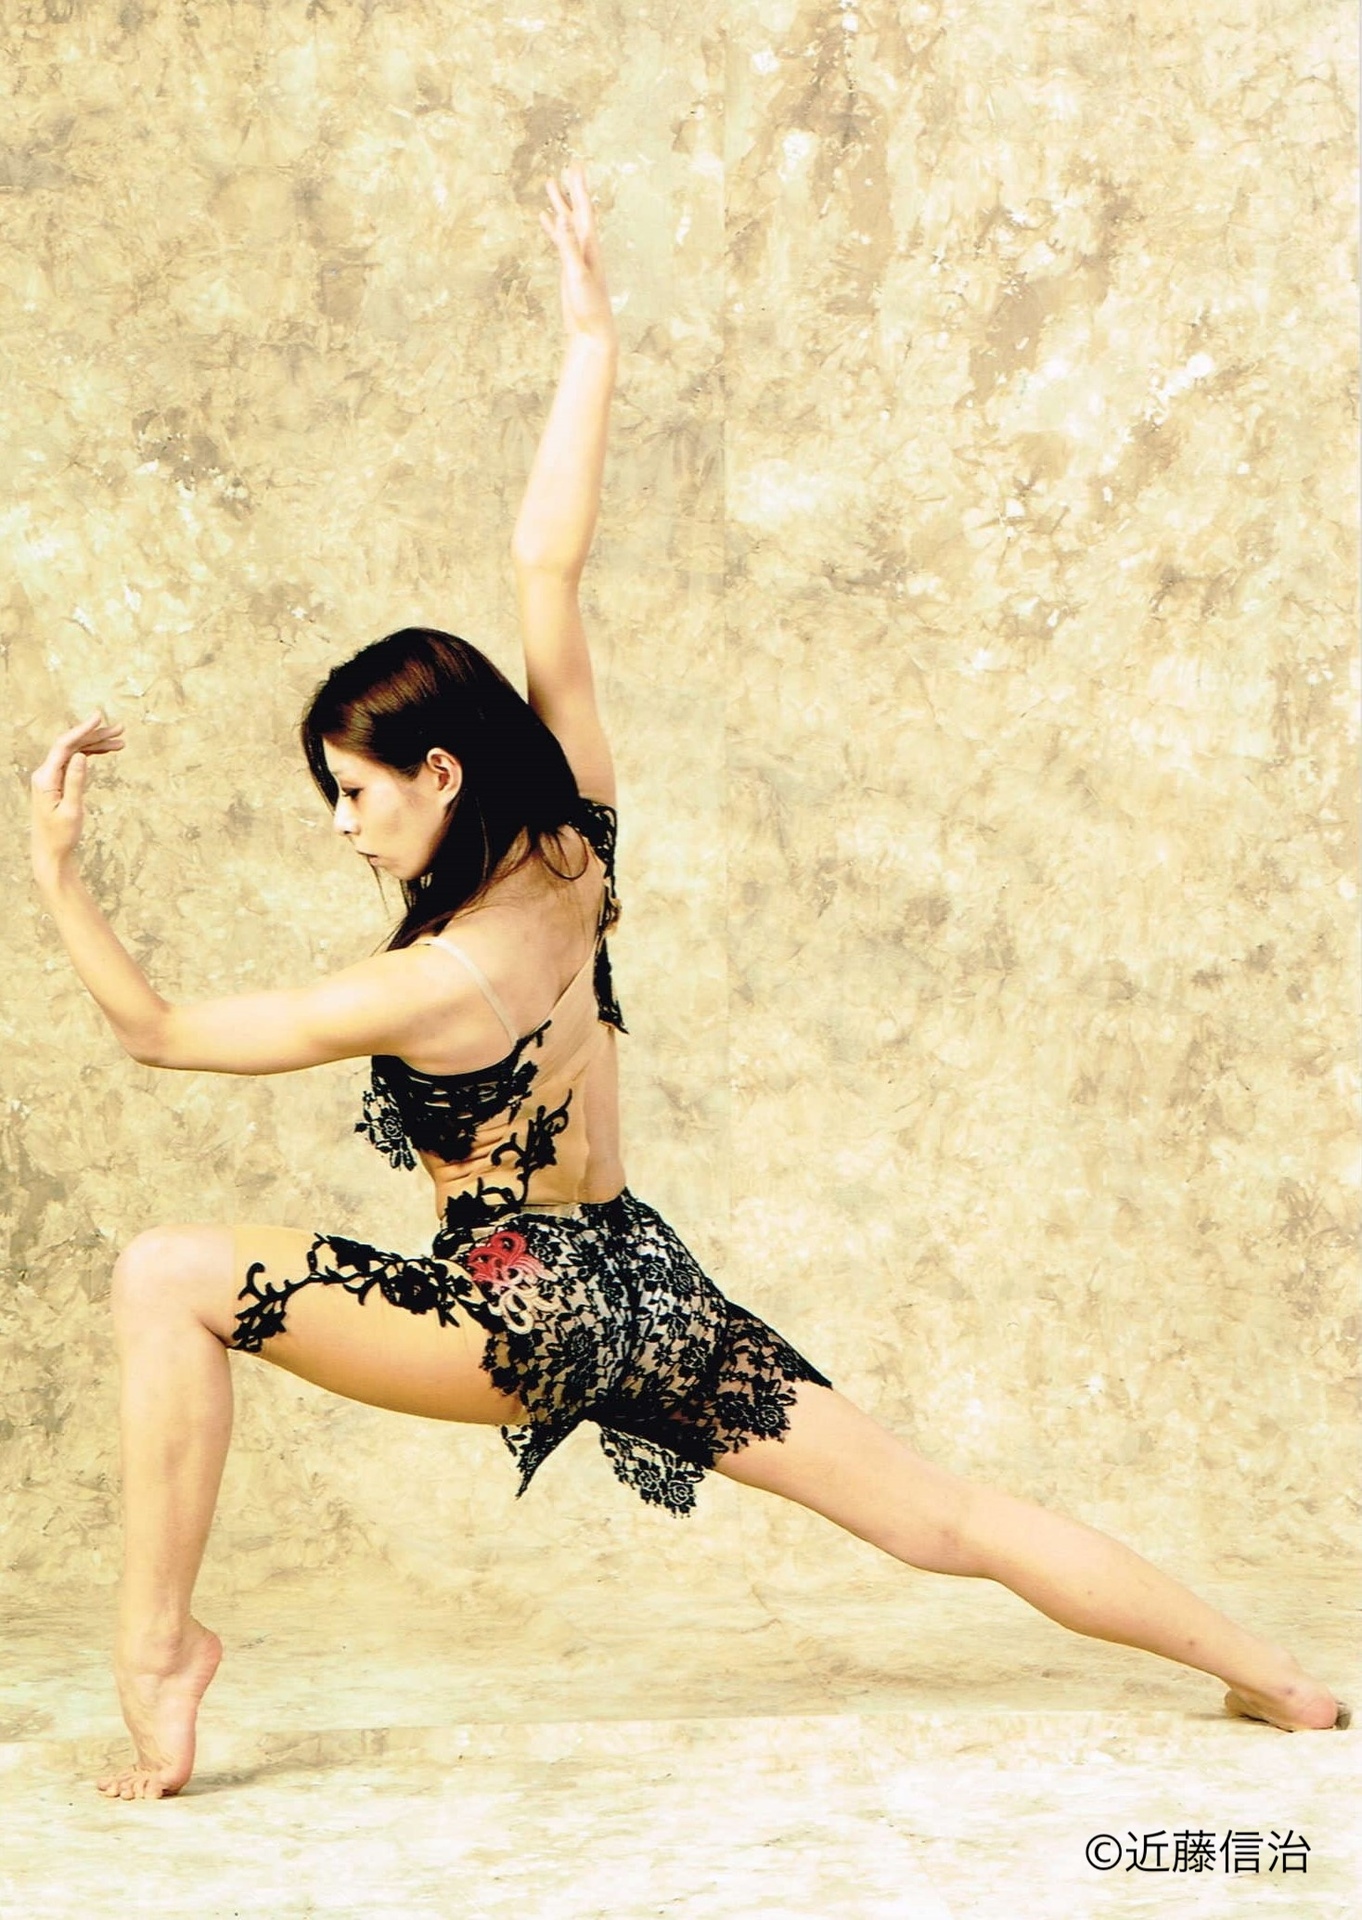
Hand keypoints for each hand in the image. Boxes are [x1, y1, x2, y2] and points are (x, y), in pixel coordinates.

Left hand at [30, 710, 124, 874]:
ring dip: (95, 745)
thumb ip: (75, 781)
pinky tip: (105, 752)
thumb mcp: (72, 810)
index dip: (82, 730)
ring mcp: (50, 778)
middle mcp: (45, 774)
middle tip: (120, 730)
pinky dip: (89, 756)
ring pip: (73, 753)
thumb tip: (80, 755)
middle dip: (95, 736)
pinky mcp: (56, 783)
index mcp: (46, 779)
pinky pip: (72, 763)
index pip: (64, 746)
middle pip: (70, 746)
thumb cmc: (61, 836)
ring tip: (120, 742)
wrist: (50, 852)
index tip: (100, 718)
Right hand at [540, 163, 616, 349]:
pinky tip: (546, 218)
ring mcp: (577, 255)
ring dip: (560, 203)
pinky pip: (559, 239)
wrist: (592, 330)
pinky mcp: (569, 266)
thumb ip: (570, 247)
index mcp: (590, 245)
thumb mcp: (578, 275)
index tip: (576, 165)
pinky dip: (553, 226)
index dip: (579, 186)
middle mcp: (585, 246)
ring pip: (567, 221)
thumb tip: (562, 219)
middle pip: (578, 209)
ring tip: (551, 183)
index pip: (584, 208)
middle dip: (573, 187)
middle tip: (570, 165)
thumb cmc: (589, 306)